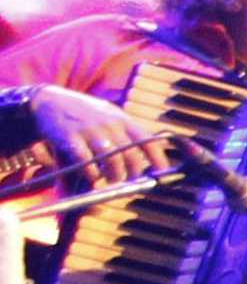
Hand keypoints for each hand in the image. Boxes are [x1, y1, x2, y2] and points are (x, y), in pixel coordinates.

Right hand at [23, 87, 164, 192]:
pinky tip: (92, 175)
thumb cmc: (86, 114)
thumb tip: (152, 157)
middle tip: (130, 182)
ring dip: (114, 176)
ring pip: (112, 160)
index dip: (159, 160)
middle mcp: (110, 125)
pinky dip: (92, 173)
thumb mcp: (111, 116)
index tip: (161, 174)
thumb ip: (128, 134)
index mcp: (124, 120)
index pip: (150, 141)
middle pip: (131, 156)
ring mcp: (90, 130)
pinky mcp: (70, 137)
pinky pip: (87, 161)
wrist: (49, 100)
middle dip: (134, 174)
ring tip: (112, 180)